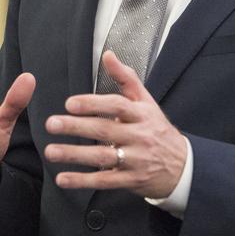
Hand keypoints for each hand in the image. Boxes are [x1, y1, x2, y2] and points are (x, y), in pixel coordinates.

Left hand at [43, 51, 186, 198]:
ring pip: (102, 157)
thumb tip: (108, 55)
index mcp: (142, 115)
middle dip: (76, 127)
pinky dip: (82, 181)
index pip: (117, 106)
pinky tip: (63, 178)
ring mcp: (136, 160)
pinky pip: (105, 181)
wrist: (183, 167)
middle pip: (105, 131)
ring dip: (74, 155)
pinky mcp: (131, 180)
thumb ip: (126, 78)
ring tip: (51, 151)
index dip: (93, 104)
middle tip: (51, 124)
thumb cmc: (157, 130)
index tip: (69, 103)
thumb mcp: (147, 102)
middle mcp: (139, 137)